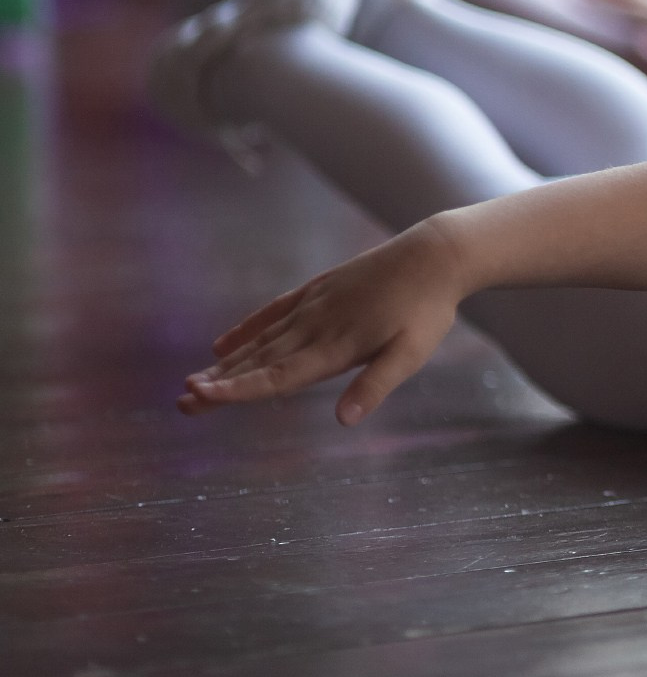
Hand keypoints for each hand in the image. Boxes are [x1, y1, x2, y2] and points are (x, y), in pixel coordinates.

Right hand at [179, 224, 465, 425]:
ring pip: (261, 339)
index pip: (279, 375)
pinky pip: (274, 312)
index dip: (240, 389)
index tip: (202, 398)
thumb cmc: (427, 310)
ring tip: (193, 382)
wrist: (435, 255)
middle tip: (182, 403)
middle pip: (259, 360)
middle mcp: (315, 326)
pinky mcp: (318, 289)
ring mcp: (314, 305)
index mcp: (336, 346)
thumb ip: (375, 386)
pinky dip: (247, 329)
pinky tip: (224, 343)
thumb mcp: (411, 353)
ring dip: (226, 362)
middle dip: (220, 383)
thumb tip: (343, 422)